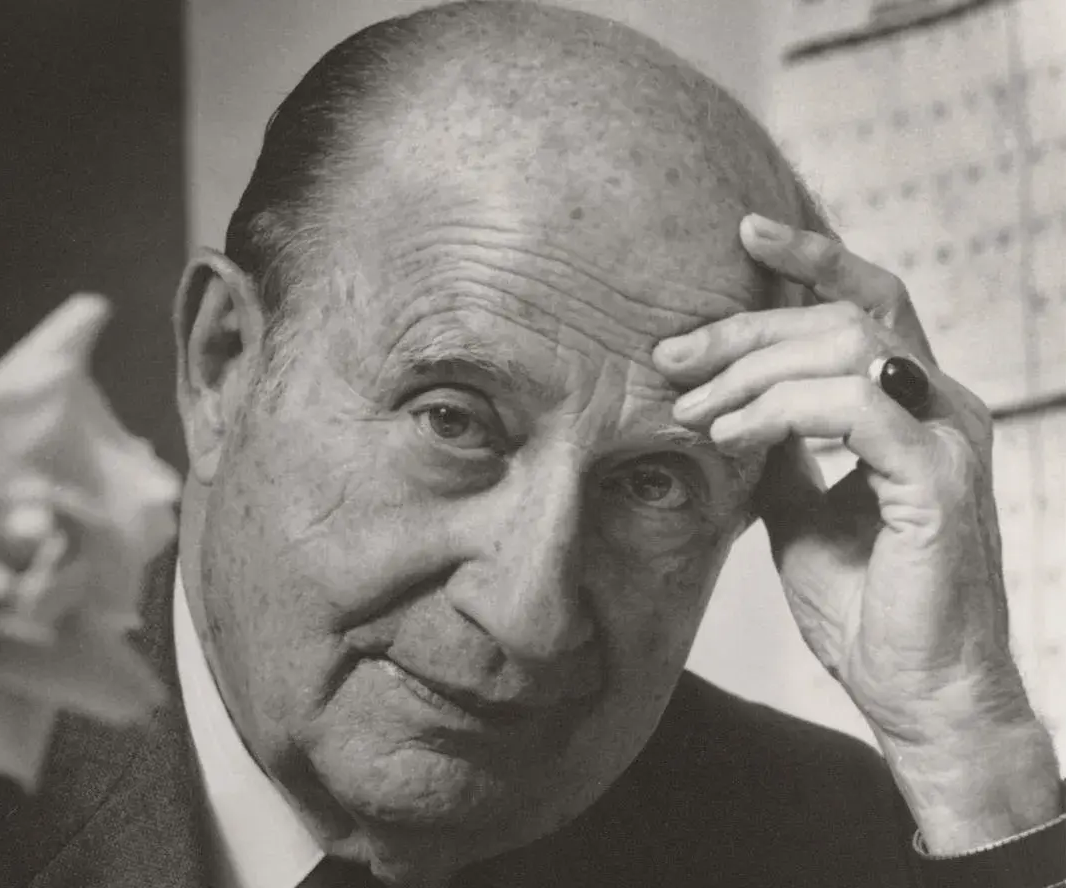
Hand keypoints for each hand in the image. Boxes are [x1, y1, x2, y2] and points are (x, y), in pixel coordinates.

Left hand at [653, 214, 1060, 852]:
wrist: (914, 689)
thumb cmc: (866, 604)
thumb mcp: (801, 508)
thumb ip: (782, 447)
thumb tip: (730, 405)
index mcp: (913, 405)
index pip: (870, 299)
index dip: (811, 259)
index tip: (742, 232)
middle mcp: (940, 407)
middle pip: (843, 315)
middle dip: (745, 326)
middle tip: (670, 353)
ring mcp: (946, 437)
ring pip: (847, 347)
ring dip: (752, 372)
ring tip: (693, 411)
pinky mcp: (937, 479)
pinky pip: (852, 407)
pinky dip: (779, 411)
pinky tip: (729, 438)